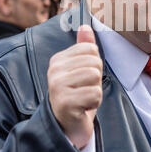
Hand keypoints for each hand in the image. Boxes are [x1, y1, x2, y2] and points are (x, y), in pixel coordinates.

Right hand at [47, 25, 102, 148]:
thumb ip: (83, 47)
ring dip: (95, 91)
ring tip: (84, 98)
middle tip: (85, 90)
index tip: (85, 79)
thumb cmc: (77, 95)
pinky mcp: (64, 102)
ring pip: (95, 76)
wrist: (67, 126)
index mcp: (58, 60)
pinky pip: (95, 93)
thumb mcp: (81, 69)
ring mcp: (57, 86)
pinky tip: (84, 108)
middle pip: (94, 62)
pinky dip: (95, 102)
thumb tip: (85, 25)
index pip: (91, 49)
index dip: (95, 65)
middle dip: (96, 79)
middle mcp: (54, 71)